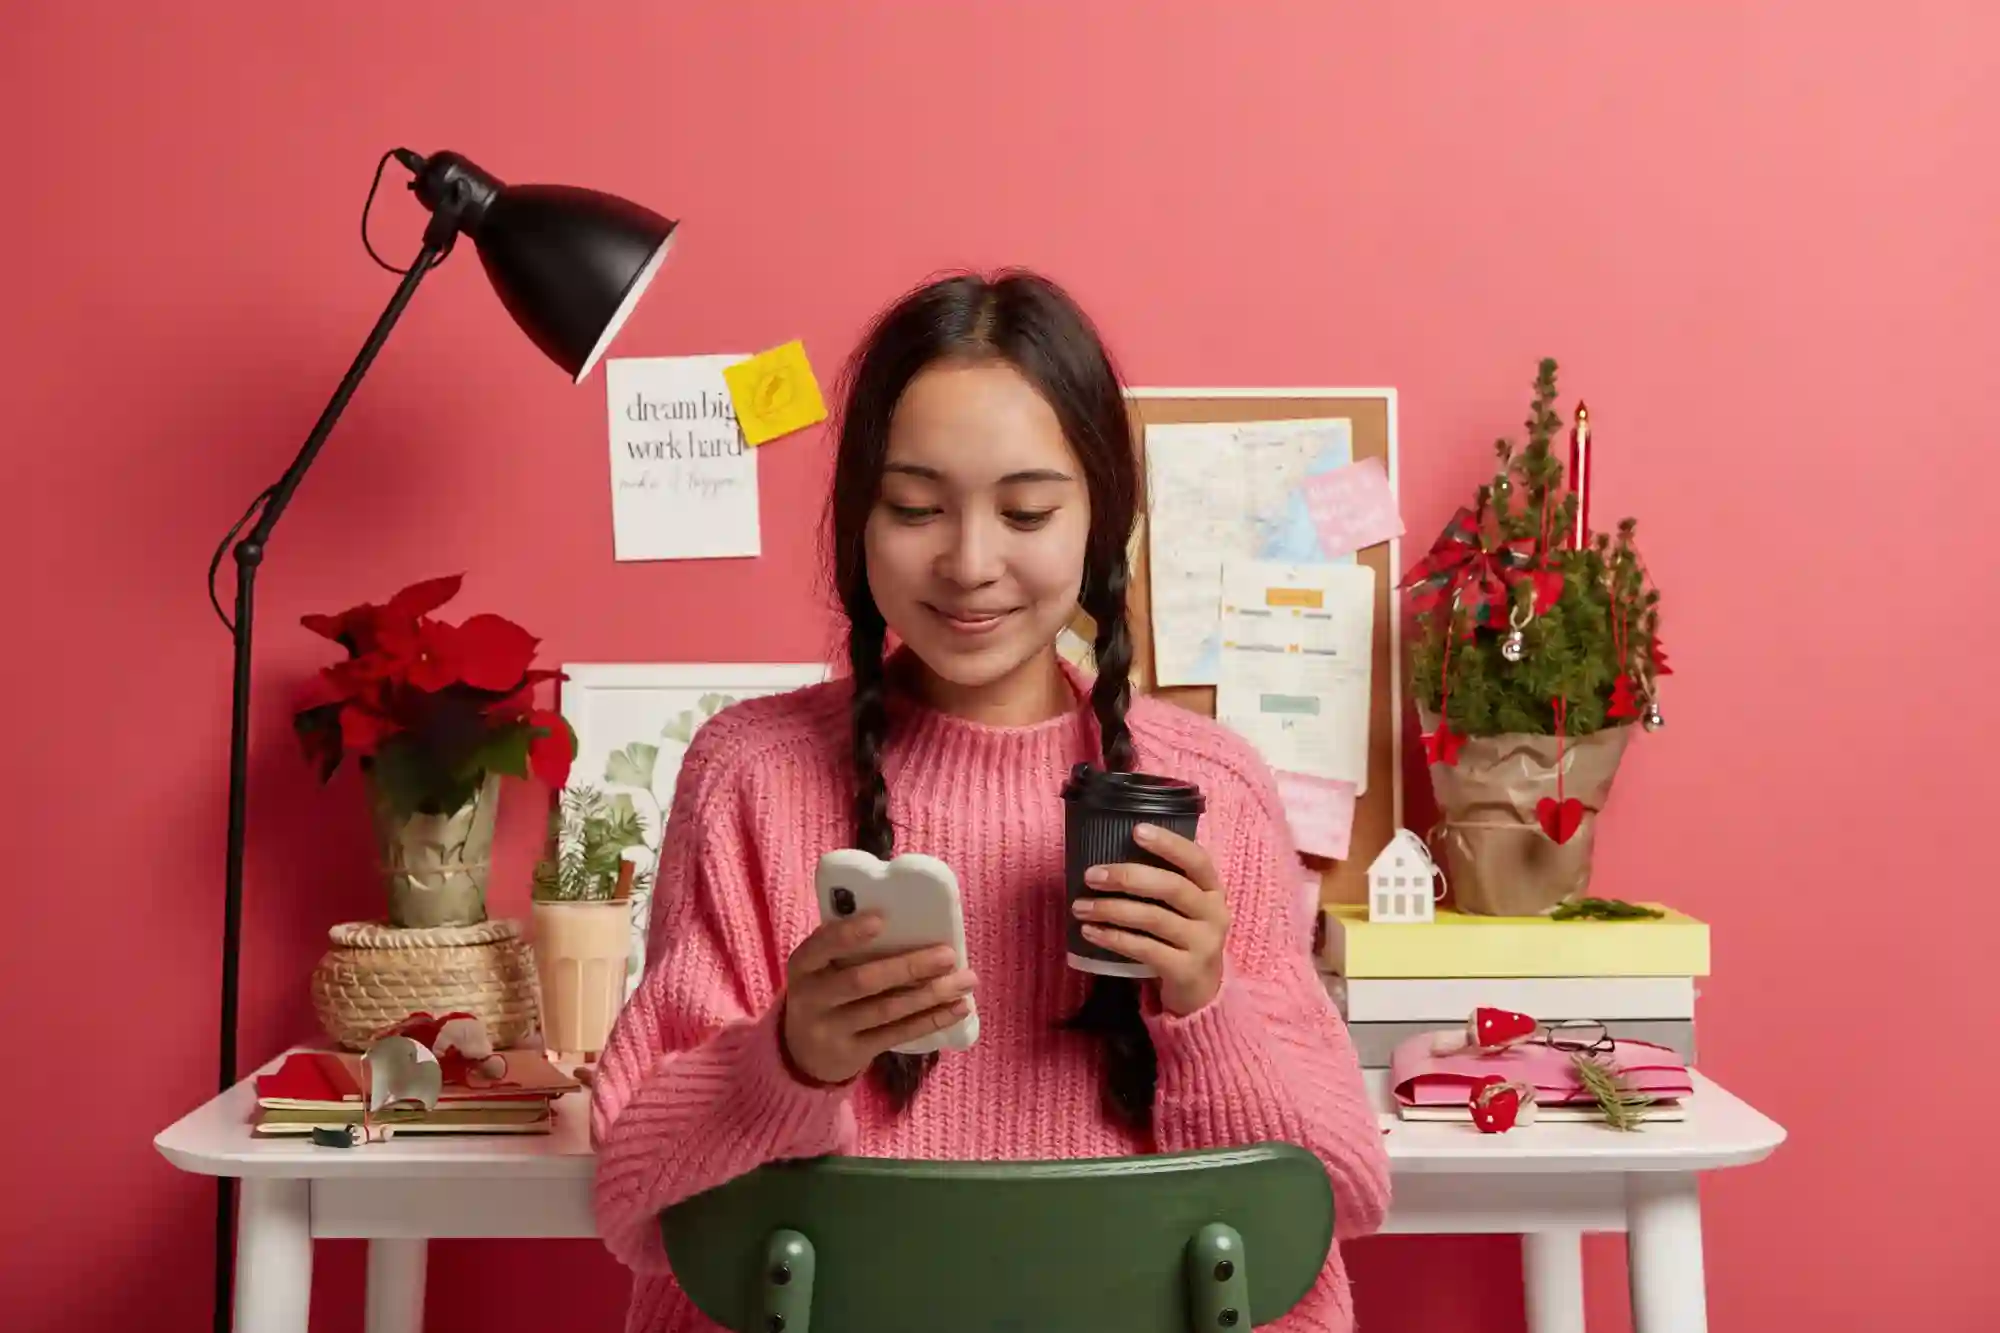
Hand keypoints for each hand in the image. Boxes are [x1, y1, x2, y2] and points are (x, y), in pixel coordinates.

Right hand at [780, 912, 976, 1085]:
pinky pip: (897, 1035)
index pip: (821, 946)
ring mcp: (831, 1030)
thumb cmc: (824, 991)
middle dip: (908, 967)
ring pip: (886, 1010)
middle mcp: (812, 998)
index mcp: (803, 966)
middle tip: (947, 955)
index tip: (882, 919)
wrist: (803, 1053)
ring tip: (965, 980)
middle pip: (862, 981)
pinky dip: (930, 1020)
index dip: (849, 934)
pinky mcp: (853, 1054)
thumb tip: (905, 920)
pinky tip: (957, 1008)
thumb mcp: (820, 968)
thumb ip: (846, 947)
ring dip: (930, 995)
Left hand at [1072, 822, 1229, 1015]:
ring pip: (1153, 918)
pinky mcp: (1186, 970)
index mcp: (1213, 890)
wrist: (1201, 993)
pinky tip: (1090, 932)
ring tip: (1080, 906)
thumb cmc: (1182, 938)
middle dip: (1127, 877)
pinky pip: (1145, 948)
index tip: (1136, 830)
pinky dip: (1114, 938)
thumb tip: (1107, 859)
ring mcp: (1203, 944)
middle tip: (1091, 875)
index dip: (1168, 844)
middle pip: (1171, 887)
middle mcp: (1214, 914)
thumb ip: (1162, 884)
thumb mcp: (1184, 909)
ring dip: (1111, 909)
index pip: (1197, 859)